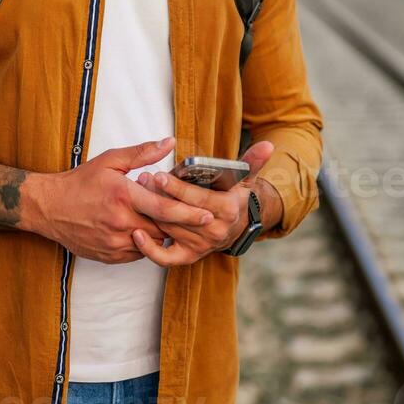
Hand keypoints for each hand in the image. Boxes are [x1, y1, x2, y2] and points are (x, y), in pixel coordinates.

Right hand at [24, 137, 215, 263]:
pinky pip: (137, 254)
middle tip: (192, 219)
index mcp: (123, 196)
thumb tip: (170, 142)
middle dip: (177, 225)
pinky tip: (142, 230)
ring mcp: (113, 242)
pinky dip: (144, 243)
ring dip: (160, 234)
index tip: (207, 215)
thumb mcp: (111, 160)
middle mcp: (120, 222)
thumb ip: (143, 153)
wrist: (49, 207)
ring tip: (163, 222)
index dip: (189, 212)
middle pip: (162, 229)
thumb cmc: (81, 182)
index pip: (164, 208)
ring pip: (151, 243)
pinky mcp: (109, 256)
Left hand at [130, 140, 275, 265]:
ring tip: (135, 194)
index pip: (197, 199)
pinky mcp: (189, 256)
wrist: (239, 226)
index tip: (159, 174)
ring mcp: (201, 245)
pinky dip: (150, 250)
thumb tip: (268, 144)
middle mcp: (214, 231)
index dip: (177, 188)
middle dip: (158, 196)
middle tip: (141, 179)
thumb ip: (253, 161)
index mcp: (227, 210)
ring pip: (170, 229)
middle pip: (180, 214)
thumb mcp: (246, 178)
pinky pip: (166, 258)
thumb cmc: (236, 196)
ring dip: (150, 213)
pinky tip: (136, 234)